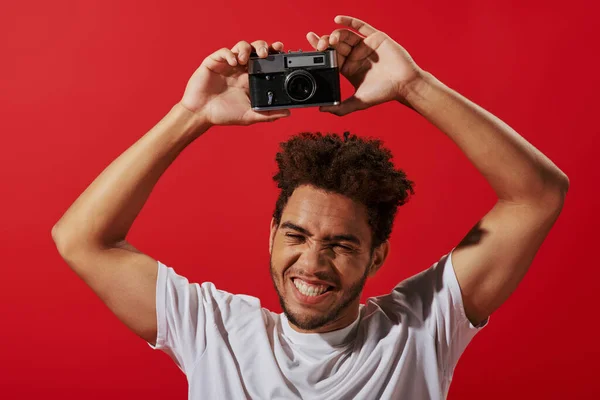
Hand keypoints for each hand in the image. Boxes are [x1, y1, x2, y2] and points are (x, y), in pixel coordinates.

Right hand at [180, 40, 289, 125]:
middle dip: (262, 46)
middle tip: (264, 54)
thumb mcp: (249, 116)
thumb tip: (287, 113)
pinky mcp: (214, 62)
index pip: (265, 61)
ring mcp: (227, 64)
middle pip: (255, 49)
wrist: (201, 114)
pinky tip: (233, 63)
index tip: (281, 49)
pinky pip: (223, 52)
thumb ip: (268, 115)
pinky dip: (229, 54)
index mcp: (251, 79)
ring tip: (245, 60)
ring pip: (241, 46)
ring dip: (246, 49)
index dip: (273, 53)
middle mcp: (241, 69)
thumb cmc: (224, 115)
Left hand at [307, 15, 422, 115]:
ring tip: (332, 41)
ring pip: (345, 36)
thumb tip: (322, 109)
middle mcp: (355, 55)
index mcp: (348, 68)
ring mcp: (365, 45)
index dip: (319, 49)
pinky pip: (361, 26)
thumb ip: (341, 108)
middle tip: (320, 46)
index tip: (309, 43)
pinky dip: (349, 21)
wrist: (404, 85)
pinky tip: (337, 19)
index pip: (330, 56)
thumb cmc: (384, 93)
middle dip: (325, 43)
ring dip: (336, 35)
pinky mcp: (375, 37)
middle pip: (336, 45)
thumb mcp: (358, 102)